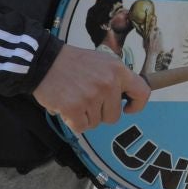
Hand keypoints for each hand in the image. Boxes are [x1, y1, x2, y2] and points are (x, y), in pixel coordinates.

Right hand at [33, 44, 149, 131]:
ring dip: (85, 116)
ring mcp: (92, 96)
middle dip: (101, 113)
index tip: (128, 109)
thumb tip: (126, 98)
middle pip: (114, 116)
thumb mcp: (101, 62)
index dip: (137, 105)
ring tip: (75, 99)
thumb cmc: (73, 62)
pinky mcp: (75, 108)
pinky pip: (81, 127)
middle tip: (87, 101)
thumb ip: (115, 78)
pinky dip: (73, 121)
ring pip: (96, 123)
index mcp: (118, 70)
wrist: (44, 62)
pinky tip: (66, 107)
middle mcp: (108, 83)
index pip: (142, 92)